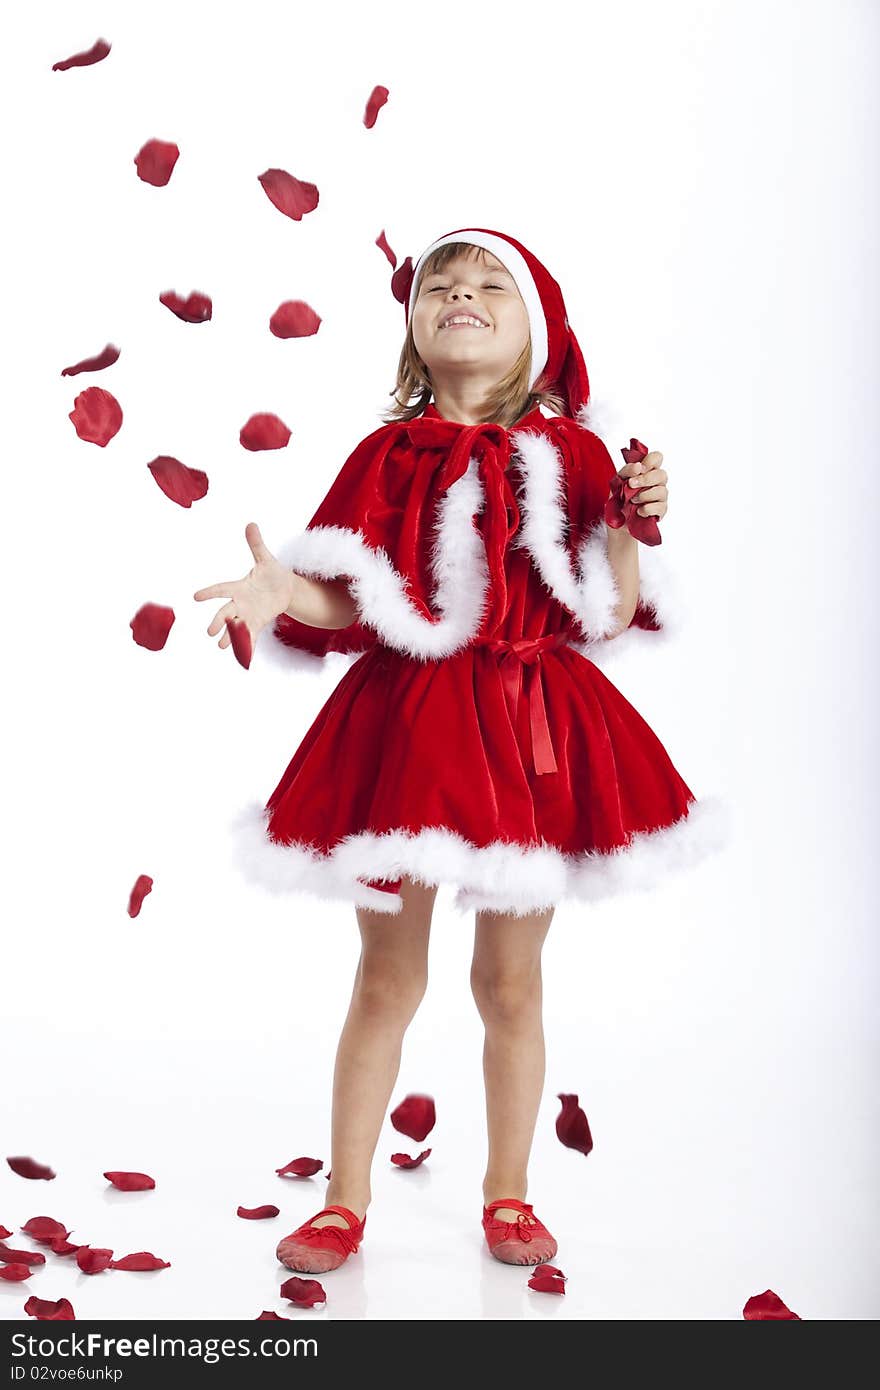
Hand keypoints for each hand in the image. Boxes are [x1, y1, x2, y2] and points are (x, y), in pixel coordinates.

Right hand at [193, 522, 295, 658]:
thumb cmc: (272, 572)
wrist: (285, 589)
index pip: (222, 589)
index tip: (196, 597)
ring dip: (229, 637)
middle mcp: (240, 603)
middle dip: (219, 621)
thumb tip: (251, 524)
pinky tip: (244, 659)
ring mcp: (248, 615)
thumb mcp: (266, 559)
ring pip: (236, 627)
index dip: (209, 592)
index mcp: (239, 586)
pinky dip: (247, 646)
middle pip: (226, 612)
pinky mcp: (257, 624)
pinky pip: (250, 636)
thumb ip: (256, 545)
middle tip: (210, 632)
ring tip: (222, 647)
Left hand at [620, 449, 668, 519]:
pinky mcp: (660, 511)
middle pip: (662, 474)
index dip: (650, 460)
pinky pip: (660, 507)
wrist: (617, 519)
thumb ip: (627, 471)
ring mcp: (660, 497)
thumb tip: (638, 467)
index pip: (657, 458)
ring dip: (644, 495)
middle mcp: (657, 482)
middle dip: (645, 479)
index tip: (639, 468)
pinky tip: (638, 511)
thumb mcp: (618, 481)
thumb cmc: (620, 497)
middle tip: (631, 484)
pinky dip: (647, 509)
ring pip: (661, 491)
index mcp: (648, 471)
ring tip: (632, 500)